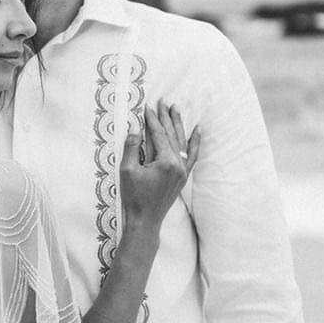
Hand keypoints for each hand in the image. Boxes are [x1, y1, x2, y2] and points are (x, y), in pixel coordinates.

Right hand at [119, 101, 199, 230]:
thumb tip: (135, 128)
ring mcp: (182, 171)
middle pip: (171, 135)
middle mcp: (178, 165)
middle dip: (166, 117)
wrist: (145, 221)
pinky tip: (196, 130)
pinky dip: (194, 142)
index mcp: (165, 163)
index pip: (158, 135)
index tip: (147, 107)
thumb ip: (132, 147)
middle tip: (163, 101)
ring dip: (178, 125)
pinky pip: (191, 156)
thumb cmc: (134, 197)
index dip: (152, 120)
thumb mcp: (127, 171)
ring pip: (182, 142)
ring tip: (176, 109)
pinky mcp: (182, 177)